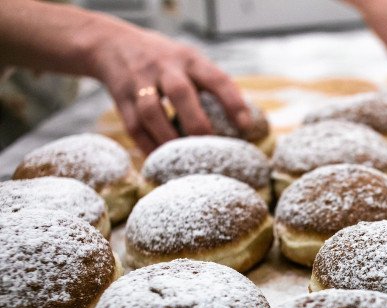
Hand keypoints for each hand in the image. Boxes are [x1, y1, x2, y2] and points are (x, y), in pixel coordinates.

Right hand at [88, 23, 251, 152]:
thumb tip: (248, 124)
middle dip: (197, 123)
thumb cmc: (167, 62)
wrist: (113, 44)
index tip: (245, 127)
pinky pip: (133, 126)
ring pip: (152, 111)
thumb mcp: (190, 61)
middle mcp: (164, 67)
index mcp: (189, 60)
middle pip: (181, 93)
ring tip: (184, 160)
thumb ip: (213, 85)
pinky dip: (148, 146)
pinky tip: (161, 160)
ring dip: (169, 138)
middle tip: (211, 148)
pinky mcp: (121, 99)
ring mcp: (139, 82)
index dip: (232, 102)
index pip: (215, 78)